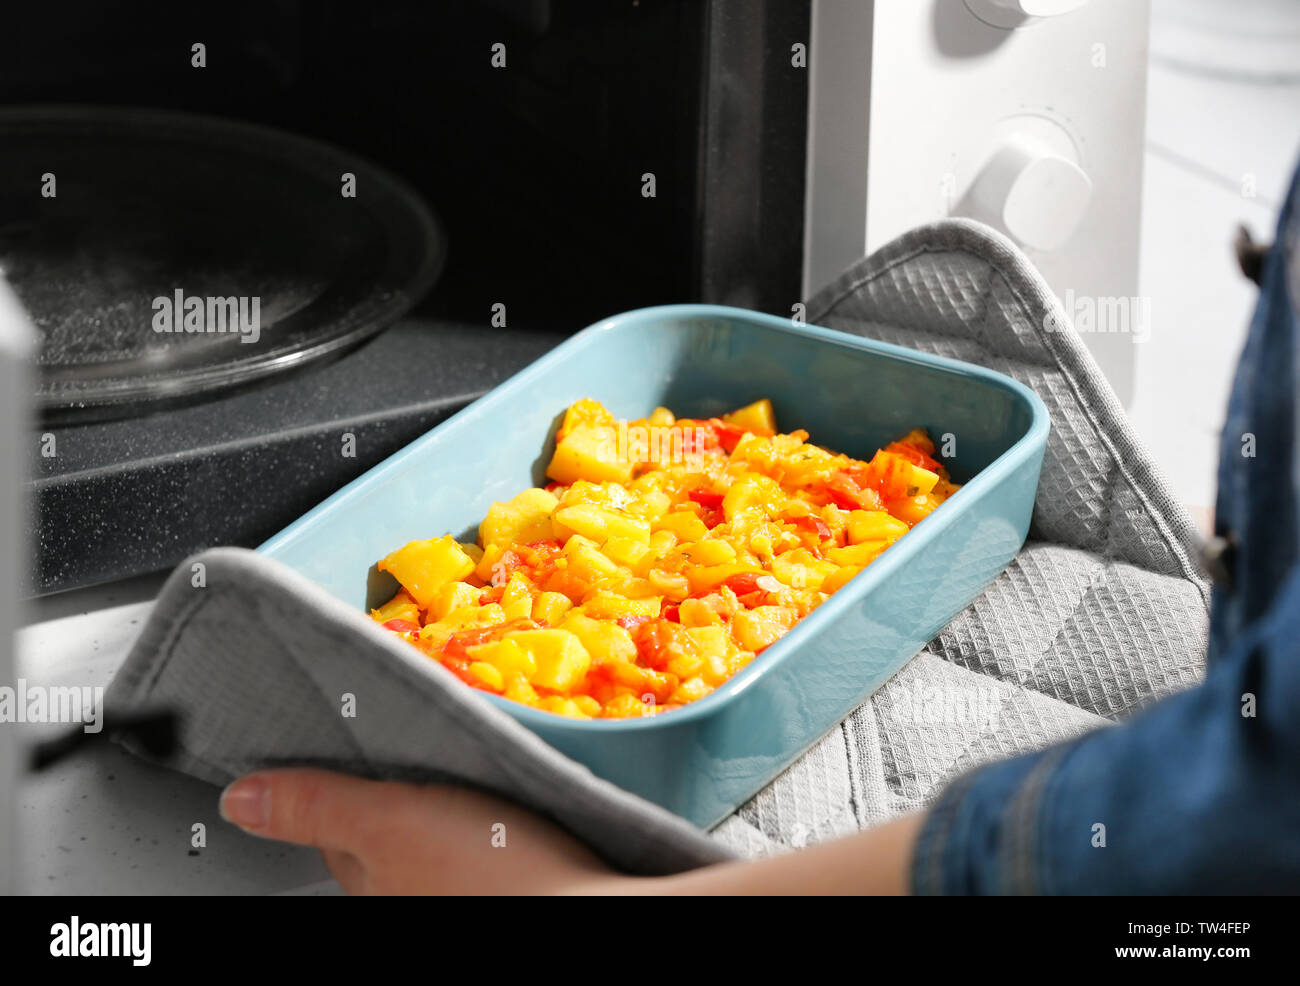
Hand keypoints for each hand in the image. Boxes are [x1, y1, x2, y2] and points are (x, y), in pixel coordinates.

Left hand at [219, 769, 628, 894]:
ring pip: (430, 844)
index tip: (355, 747)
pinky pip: (475, 849)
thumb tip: (236, 800)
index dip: (341, 783)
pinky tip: (505, 800)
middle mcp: (409, 896)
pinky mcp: (510, 885)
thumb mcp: (391, 822)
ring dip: (439, 806)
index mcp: (372, 882)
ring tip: (462, 766)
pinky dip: (482, 822)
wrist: (593, 907)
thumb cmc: (496, 875)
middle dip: (388, 797)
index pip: (334, 832)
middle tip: (412, 752)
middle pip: (380, 842)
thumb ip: (317, 806)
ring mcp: (459, 891)